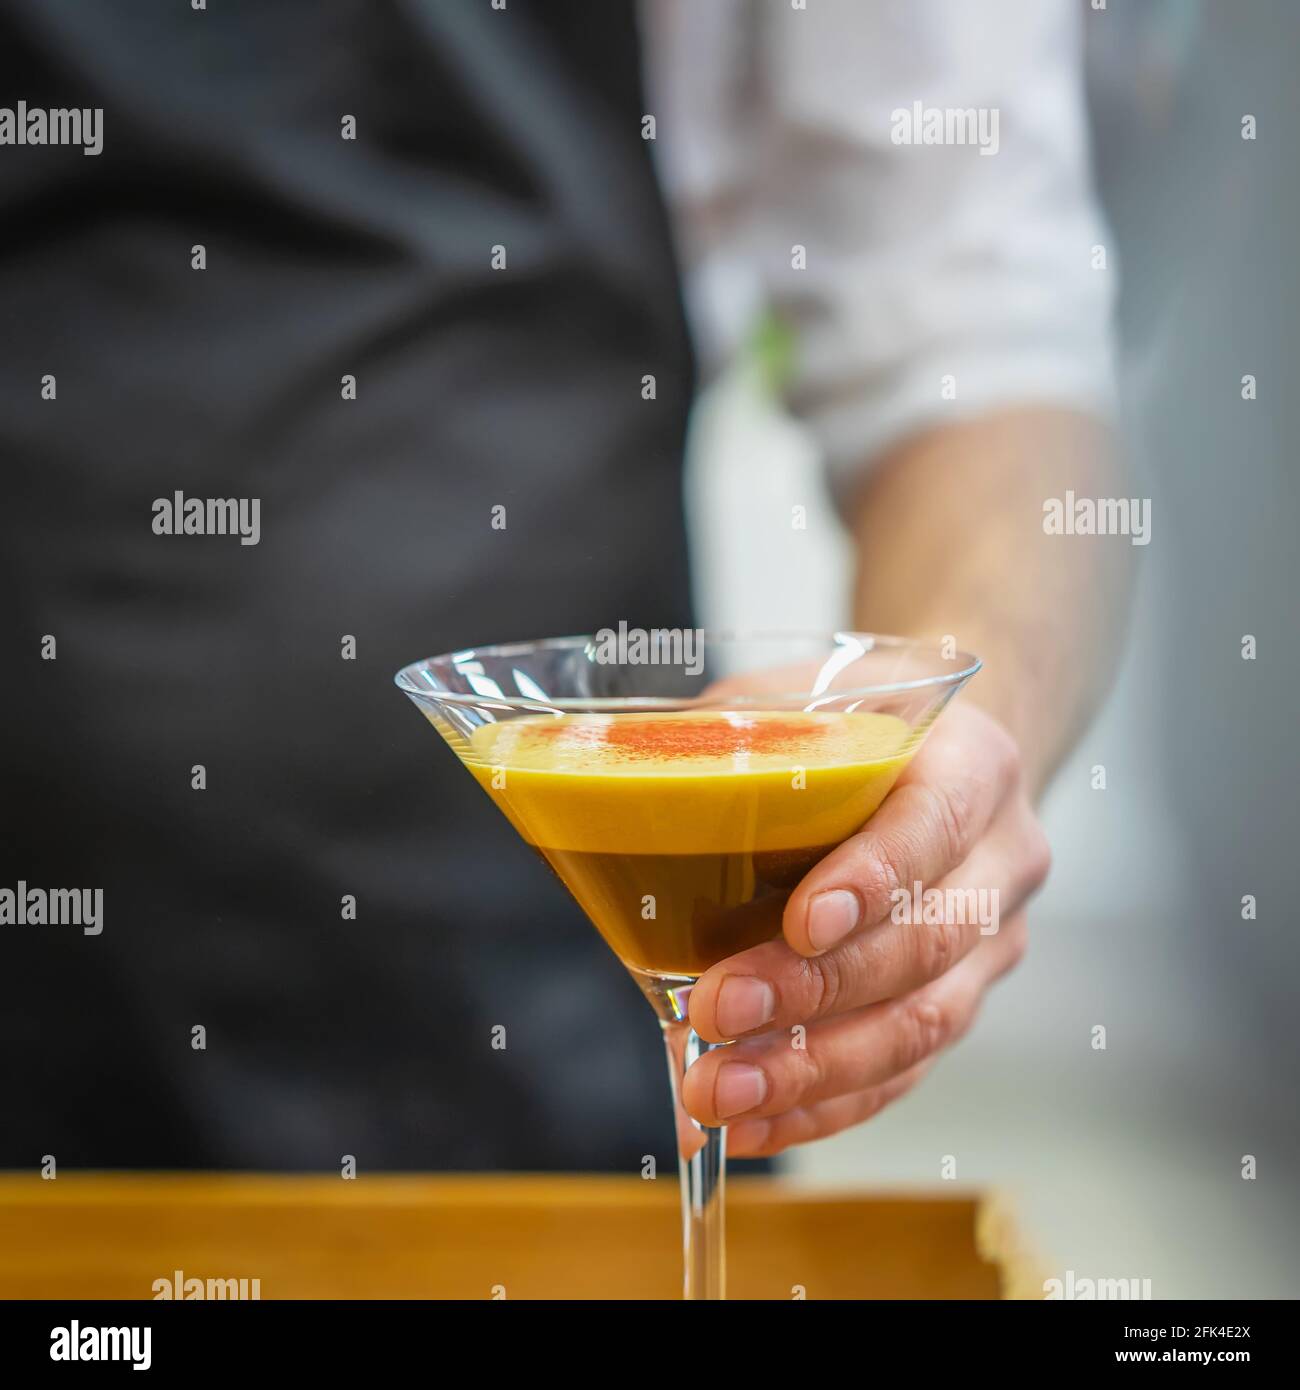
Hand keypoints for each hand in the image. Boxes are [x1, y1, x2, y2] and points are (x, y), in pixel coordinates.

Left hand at [681, 700, 1050, 1154]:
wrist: (937, 761)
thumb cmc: (855, 726)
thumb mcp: (802, 698)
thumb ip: (735, 733)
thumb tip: (621, 782)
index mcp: (972, 765)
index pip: (935, 827)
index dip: (872, 880)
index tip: (801, 924)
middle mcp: (1000, 860)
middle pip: (925, 942)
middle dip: (815, 992)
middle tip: (719, 1013)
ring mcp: (991, 942)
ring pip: (920, 1026)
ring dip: (812, 1071)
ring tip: (719, 1090)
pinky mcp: (959, 1002)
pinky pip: (902, 1073)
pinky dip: (822, 1106)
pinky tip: (752, 1122)